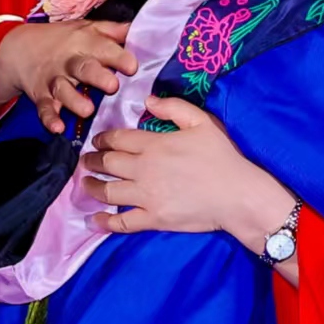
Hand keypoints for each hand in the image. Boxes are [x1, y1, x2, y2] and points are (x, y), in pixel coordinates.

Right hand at [0, 19, 137, 133]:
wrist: (18, 47)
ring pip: (64, 90)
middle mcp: (69, 61)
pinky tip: (58, 127)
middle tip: (112, 86)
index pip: (104, 48)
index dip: (119, 57)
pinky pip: (44, 108)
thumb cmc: (63, 40)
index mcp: (85, 43)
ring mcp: (54, 79)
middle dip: (97, 76)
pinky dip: (49, 118)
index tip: (132, 66)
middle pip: (84, 67)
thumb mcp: (87, 28)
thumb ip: (114, 31)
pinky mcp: (41, 95)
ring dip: (75, 100)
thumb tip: (143, 30)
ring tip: (88, 110)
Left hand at [82, 96, 297, 248]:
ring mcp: (146, 196)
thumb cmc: (222, 157)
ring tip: (85, 183)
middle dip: (92, 160)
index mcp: (154, 144)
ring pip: (108, 191)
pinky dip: (104, 222)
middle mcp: (144, 169)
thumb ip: (173, 108)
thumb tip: (147, 100)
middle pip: (107, 163)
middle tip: (86, 160)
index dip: (103, 138)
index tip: (97, 140)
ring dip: (91, 186)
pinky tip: (94, 220)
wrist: (238, 195)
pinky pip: (121, 222)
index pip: (118, 139)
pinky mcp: (153, 219)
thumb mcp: (202, 122)